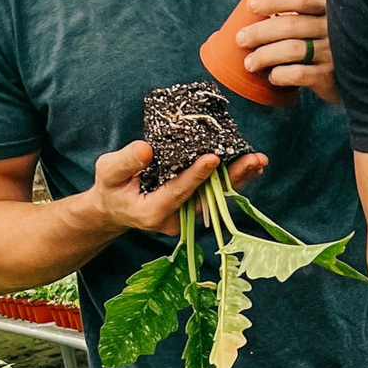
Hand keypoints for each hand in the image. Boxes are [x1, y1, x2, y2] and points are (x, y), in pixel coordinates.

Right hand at [86, 141, 266, 235]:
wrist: (115, 209)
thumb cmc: (111, 189)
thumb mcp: (108, 172)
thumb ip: (125, 162)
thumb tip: (146, 149)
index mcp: (153, 212)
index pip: (179, 191)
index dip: (196, 175)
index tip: (213, 158)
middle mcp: (176, 219)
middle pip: (208, 198)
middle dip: (232, 178)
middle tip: (254, 160)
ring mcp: (187, 216)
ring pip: (217, 197)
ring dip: (238, 178)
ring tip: (259, 160)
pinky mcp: (194, 208)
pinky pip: (215, 194)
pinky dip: (232, 180)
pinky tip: (250, 166)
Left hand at [236, 0, 339, 103]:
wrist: (355, 73)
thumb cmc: (324, 37)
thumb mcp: (311, 11)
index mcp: (328, 7)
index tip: (250, 6)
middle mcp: (333, 28)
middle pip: (290, 25)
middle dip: (260, 32)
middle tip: (241, 39)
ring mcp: (333, 53)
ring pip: (292, 50)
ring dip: (264, 56)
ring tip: (249, 63)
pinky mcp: (330, 77)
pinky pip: (299, 74)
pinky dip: (280, 75)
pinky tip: (272, 76)